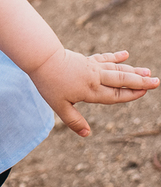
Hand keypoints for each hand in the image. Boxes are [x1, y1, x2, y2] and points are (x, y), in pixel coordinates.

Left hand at [28, 49, 158, 136]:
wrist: (40, 57)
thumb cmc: (48, 82)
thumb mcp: (58, 105)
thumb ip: (73, 120)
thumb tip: (87, 135)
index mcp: (90, 91)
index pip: (114, 95)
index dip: (130, 94)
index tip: (145, 92)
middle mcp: (94, 78)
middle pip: (120, 80)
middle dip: (139, 82)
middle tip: (156, 81)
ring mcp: (91, 67)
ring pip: (116, 69)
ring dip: (132, 70)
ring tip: (148, 72)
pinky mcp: (86, 60)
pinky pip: (103, 58)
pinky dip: (115, 57)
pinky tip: (126, 54)